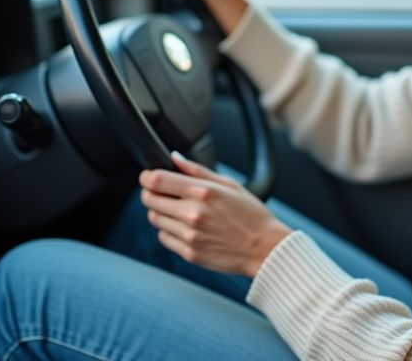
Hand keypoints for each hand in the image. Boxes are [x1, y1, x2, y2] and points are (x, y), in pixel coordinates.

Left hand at [139, 152, 291, 277]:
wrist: (264, 247)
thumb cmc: (251, 214)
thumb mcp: (229, 184)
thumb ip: (197, 170)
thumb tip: (174, 157)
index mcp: (202, 192)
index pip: (157, 180)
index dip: (147, 176)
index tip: (149, 176)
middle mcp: (192, 214)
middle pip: (150, 200)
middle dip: (151, 193)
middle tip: (162, 192)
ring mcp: (189, 236)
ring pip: (154, 219)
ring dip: (160, 212)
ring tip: (177, 210)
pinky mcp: (189, 254)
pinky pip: (164, 238)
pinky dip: (169, 230)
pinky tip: (185, 227)